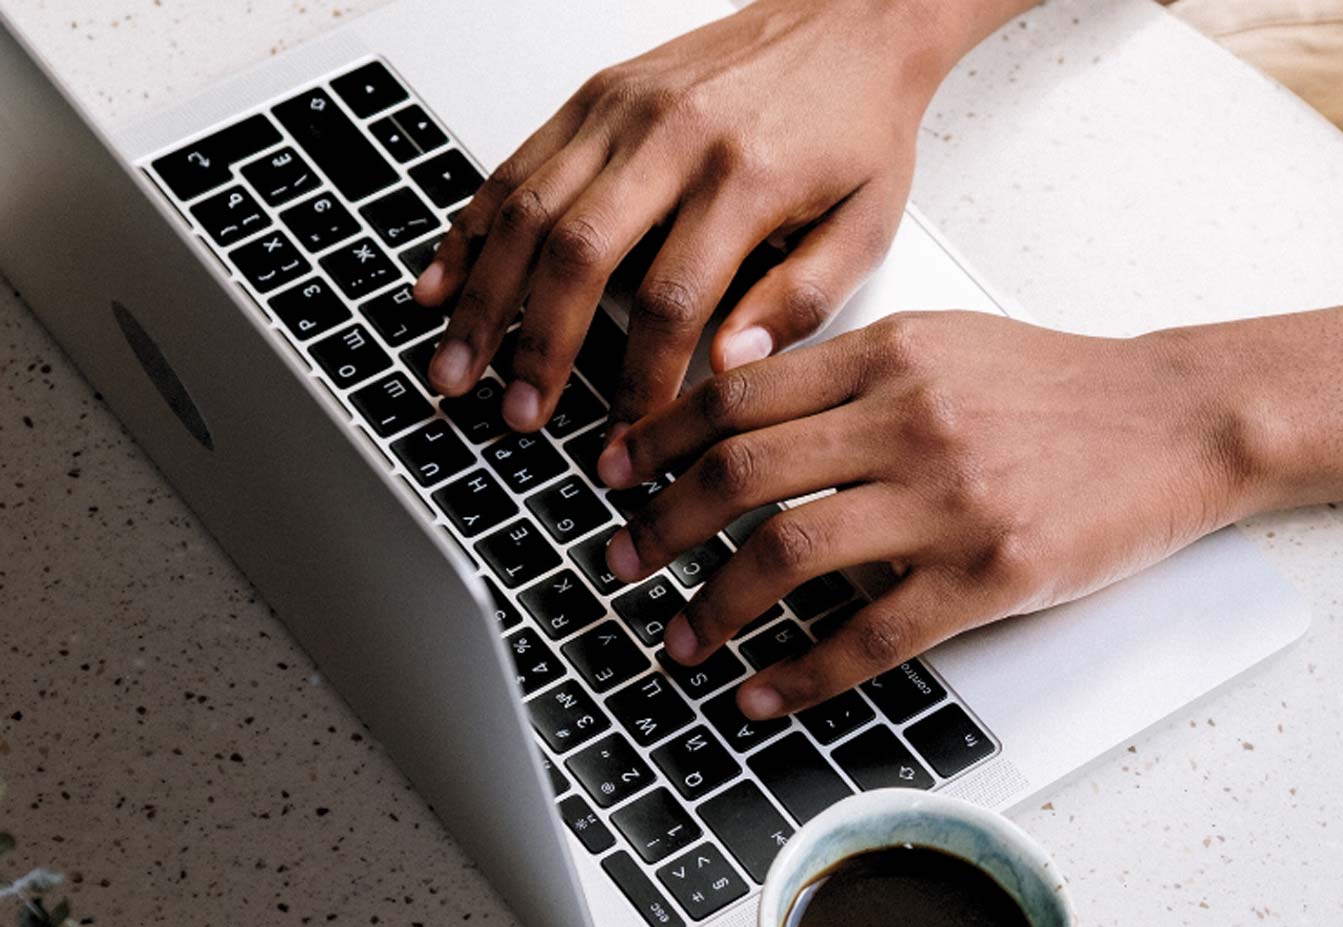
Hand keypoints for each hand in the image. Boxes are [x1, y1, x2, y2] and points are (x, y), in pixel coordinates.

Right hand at [411, 0, 1009, 430]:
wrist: (851, 20)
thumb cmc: (858, 125)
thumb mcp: (866, 223)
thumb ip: (803, 301)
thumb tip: (730, 370)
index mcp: (745, 176)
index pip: (673, 301)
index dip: (639, 380)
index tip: (627, 437)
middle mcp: (673, 136)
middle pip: (578, 254)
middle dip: (536, 347)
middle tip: (514, 414)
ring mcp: (624, 109)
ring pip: (527, 209)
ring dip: (483, 298)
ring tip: (455, 367)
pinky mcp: (596, 95)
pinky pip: (516, 165)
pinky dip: (470, 229)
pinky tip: (444, 282)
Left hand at [597, 312, 1255, 717]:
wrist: (1179, 420)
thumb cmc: (1065, 388)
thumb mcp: (950, 342)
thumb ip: (852, 368)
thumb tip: (742, 403)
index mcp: (890, 353)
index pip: (737, 394)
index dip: (657, 438)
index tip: (614, 472)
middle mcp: (909, 418)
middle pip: (739, 474)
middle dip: (658, 527)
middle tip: (620, 562)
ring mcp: (950, 498)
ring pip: (787, 553)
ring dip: (712, 607)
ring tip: (680, 640)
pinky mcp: (991, 572)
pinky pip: (869, 635)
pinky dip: (799, 673)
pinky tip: (763, 692)